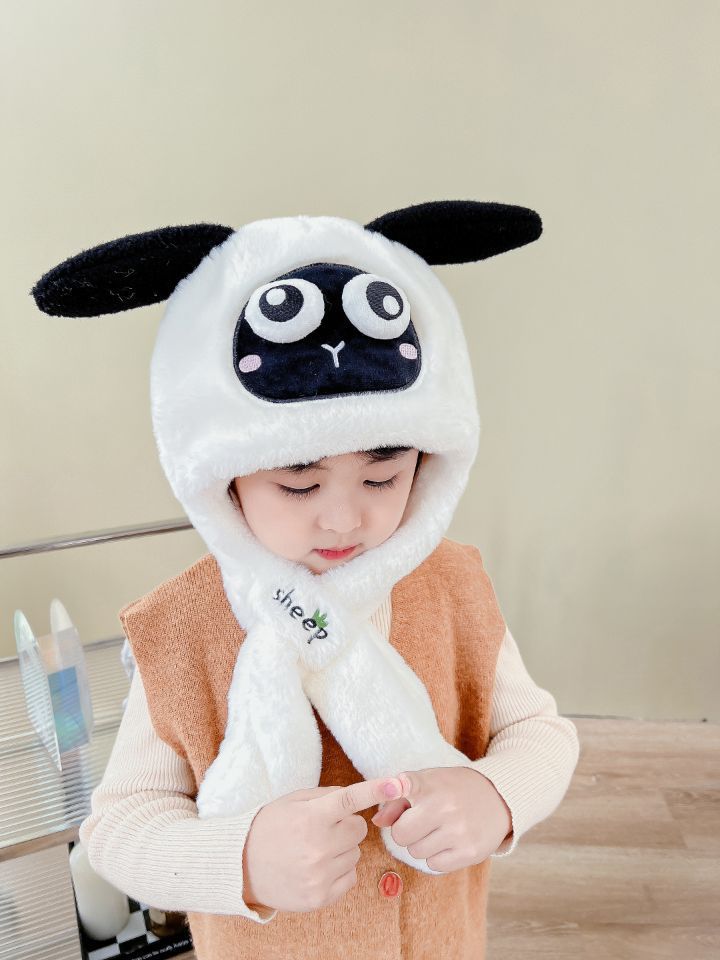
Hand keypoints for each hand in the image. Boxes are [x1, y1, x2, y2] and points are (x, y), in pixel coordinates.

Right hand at [242, 776, 404, 912]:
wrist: (242, 865)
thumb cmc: (270, 827)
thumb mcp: (293, 801)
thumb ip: (326, 796)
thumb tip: (357, 798)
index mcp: (311, 818)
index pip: (350, 800)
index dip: (374, 790)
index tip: (396, 782)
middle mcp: (318, 847)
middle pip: (359, 830)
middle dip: (346, 827)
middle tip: (323, 829)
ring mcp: (320, 874)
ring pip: (355, 854)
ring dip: (341, 850)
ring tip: (313, 850)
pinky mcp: (320, 897)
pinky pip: (350, 878)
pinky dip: (339, 872)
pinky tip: (317, 868)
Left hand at [370, 767, 512, 872]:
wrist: (498, 797)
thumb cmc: (453, 788)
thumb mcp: (428, 782)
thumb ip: (398, 799)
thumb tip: (377, 822)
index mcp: (431, 784)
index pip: (408, 784)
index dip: (397, 787)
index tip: (396, 787)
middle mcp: (445, 806)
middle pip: (401, 834)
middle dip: (405, 831)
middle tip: (419, 823)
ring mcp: (458, 831)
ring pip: (416, 852)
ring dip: (421, 844)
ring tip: (437, 830)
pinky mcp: (470, 852)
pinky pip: (434, 865)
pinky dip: (436, 857)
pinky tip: (447, 842)